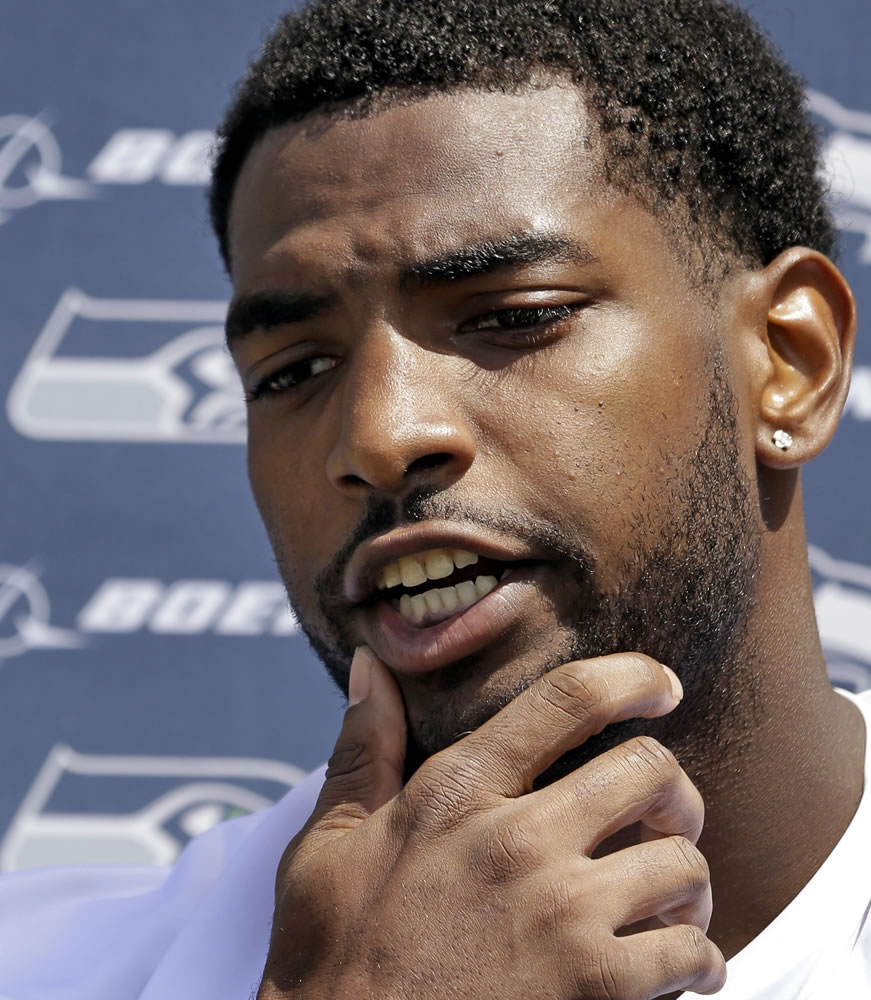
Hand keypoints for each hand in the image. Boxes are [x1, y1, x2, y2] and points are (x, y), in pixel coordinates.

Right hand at [257, 647, 725, 998]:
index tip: (661, 683)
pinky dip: (697, 959)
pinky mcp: (596, 990)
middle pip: (650, 768)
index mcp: (458, 791)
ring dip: (686, 879)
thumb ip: (362, 748)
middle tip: (664, 812)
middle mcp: (519, 840)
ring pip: (683, 861)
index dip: (630, 676)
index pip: (567, 699)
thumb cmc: (334, 961)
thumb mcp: (328, 845)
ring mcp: (562, 916)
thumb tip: (369, 664)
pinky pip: (692, 953)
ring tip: (668, 897)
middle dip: (670, 786)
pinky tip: (675, 966)